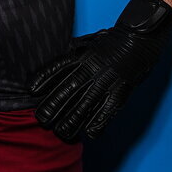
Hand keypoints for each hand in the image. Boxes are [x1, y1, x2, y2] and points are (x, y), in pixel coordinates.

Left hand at [29, 0, 171, 141]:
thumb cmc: (112, 41)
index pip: (59, 68)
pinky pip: (107, 109)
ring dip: (72, 119)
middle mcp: (92, 68)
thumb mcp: (88, 42)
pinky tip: (89, 133)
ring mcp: (107, 80)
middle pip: (68, 89)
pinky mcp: (121, 90)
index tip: (31, 90)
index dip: (44, 79)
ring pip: (85, 103)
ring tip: (60, 131)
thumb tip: (57, 58)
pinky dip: (98, 122)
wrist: (140, 38)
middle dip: (53, 105)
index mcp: (82, 55)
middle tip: (41, 118)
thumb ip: (74, 52)